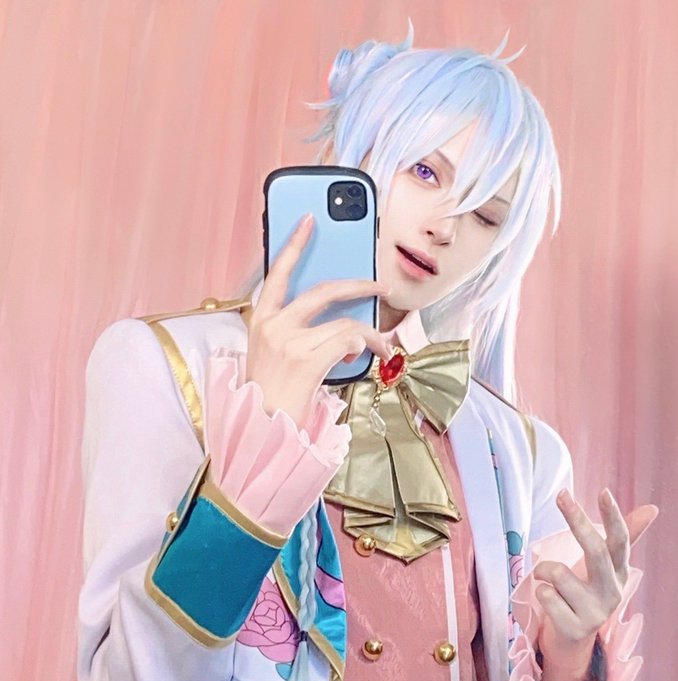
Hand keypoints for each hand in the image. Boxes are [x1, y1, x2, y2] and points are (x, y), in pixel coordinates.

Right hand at [246, 213, 392, 425]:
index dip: (294, 244)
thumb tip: (343, 326)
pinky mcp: (306, 359)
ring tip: (381, 346)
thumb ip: (298, 333)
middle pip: (324, 290)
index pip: (278, 273)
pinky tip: (368, 357)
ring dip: (371, 335)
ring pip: (345, 322)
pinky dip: (366, 347)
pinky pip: (349, 340)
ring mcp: (289, 341)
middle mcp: (273, 325)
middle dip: (359, 285)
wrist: (261, 429)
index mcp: (261, 321)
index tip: (309, 220)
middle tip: (379, 287)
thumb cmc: (270, 398)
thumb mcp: (273, 357)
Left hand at [534, 487, 658, 660]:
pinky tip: (548, 601)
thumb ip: (624, 538)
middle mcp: (612, 593)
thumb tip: (652, 508)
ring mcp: (594, 613)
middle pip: (596, 551)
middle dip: (577, 520)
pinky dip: (539, 591)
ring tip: (547, 580)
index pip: (621, 541)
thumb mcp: (604, 568)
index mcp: (620, 573)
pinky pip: (545, 594)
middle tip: (562, 495)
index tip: (603, 492)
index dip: (613, 517)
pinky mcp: (574, 628)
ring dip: (544, 571)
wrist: (571, 641)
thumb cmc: (584, 595)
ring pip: (559, 573)